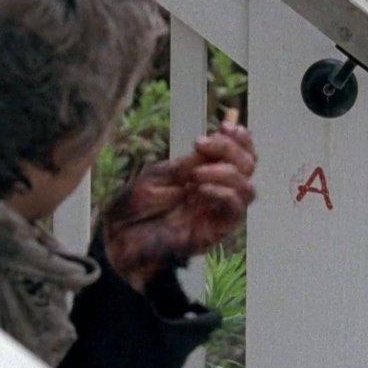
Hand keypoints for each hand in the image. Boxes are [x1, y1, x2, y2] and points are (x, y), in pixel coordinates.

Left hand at [102, 122, 256, 288]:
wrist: (119, 240)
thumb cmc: (134, 208)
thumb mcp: (159, 175)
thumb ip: (188, 164)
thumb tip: (212, 149)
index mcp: (206, 175)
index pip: (238, 155)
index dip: (240, 139)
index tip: (225, 127)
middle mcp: (217, 193)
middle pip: (248, 167)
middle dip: (231, 149)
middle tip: (200, 145)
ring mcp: (217, 213)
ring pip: (247, 189)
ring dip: (226, 172)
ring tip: (194, 174)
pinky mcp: (215, 232)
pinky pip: (235, 211)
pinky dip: (223, 193)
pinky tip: (200, 189)